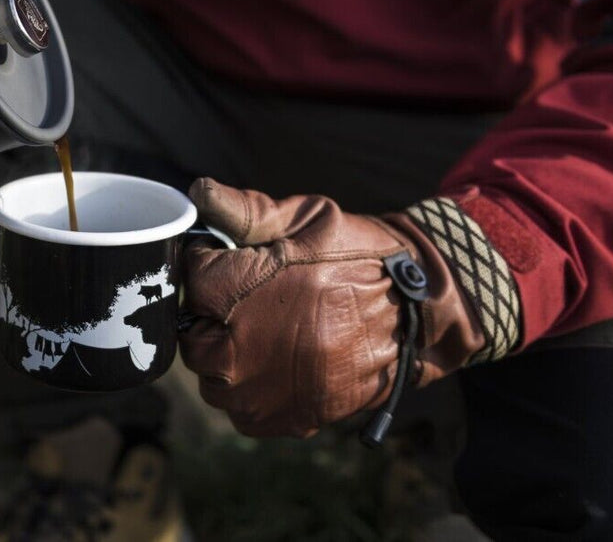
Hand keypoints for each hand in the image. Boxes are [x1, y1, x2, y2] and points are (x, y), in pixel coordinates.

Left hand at [177, 179, 520, 437]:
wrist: (421, 314)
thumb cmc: (361, 259)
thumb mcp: (306, 220)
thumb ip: (245, 210)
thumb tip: (200, 192)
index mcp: (240, 292)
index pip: (192, 275)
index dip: (209, 260)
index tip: (233, 257)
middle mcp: (241, 351)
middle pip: (192, 332)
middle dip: (211, 311)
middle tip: (247, 298)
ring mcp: (261, 392)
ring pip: (211, 375)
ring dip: (226, 353)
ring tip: (263, 331)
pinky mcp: (284, 420)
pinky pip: (240, 408)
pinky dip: (250, 387)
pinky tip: (276, 361)